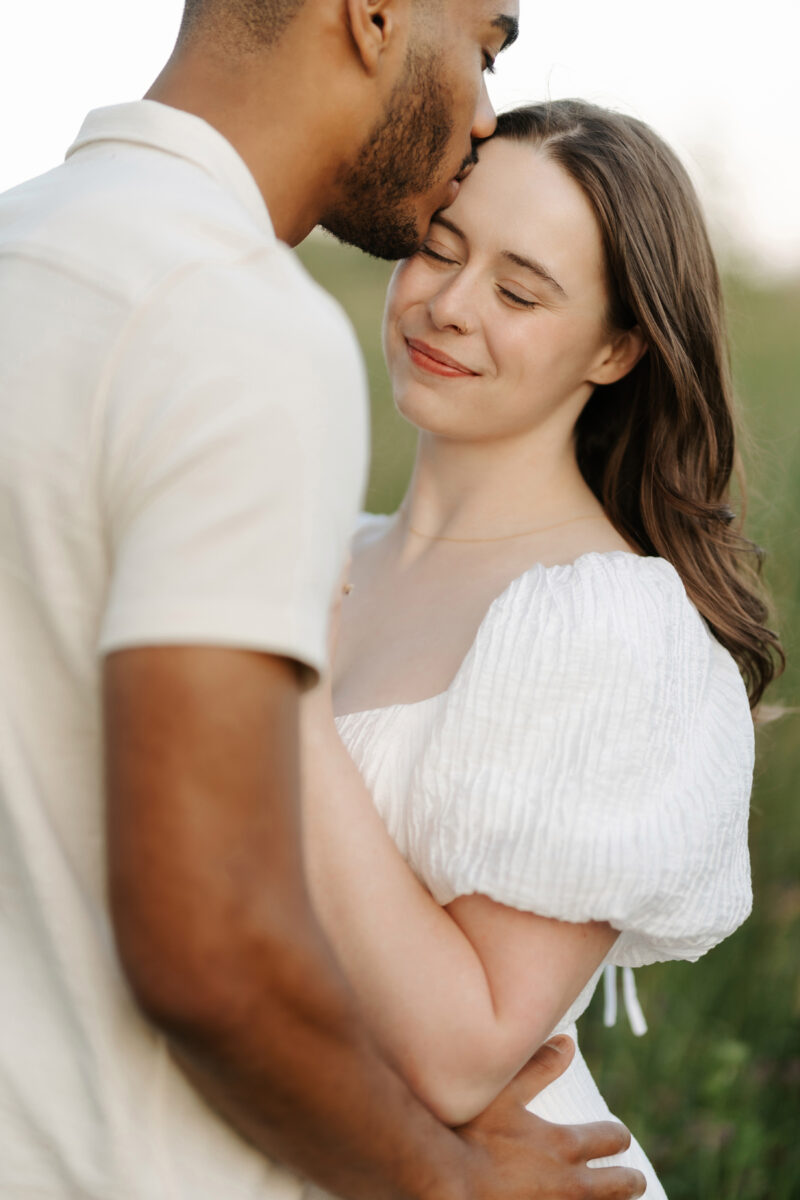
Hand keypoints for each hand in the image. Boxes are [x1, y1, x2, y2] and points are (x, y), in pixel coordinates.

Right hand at [458, 1038, 645, 1199]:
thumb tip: (568, 1043)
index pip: (611, 1139)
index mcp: (565, 1145)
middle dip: (630, 1180)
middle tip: (635, 1179)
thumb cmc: (473, 1136)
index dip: (617, 1136)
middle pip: (619, 1185)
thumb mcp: (505, 1094)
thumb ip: (539, 1067)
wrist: (448, 1185)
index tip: (618, 1137)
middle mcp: (571, 1184)